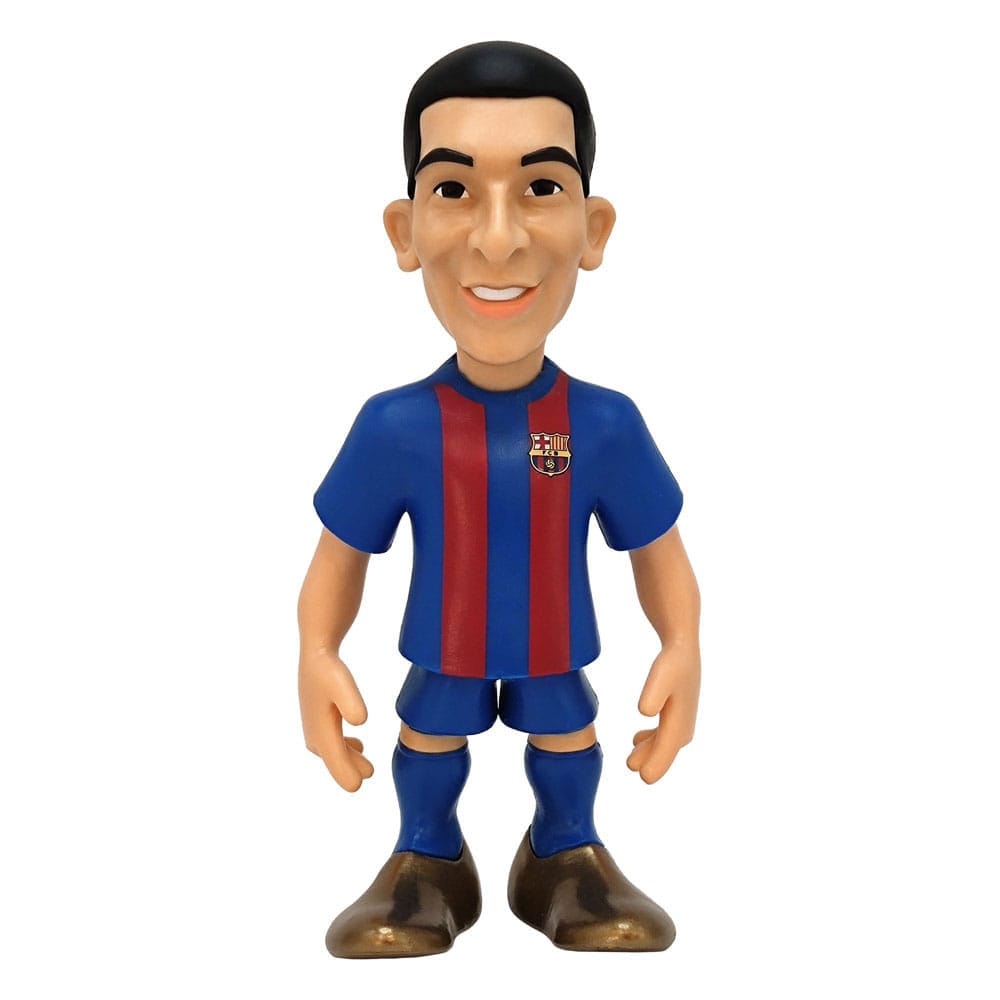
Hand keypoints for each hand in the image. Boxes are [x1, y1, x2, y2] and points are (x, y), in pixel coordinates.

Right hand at [298, 649, 372, 791]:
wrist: (317, 655)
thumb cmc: (329, 670)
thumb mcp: (342, 685)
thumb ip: (351, 703)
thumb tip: (360, 722)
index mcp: (321, 732)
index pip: (336, 761)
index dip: (347, 774)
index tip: (359, 784)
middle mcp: (315, 735)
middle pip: (334, 759)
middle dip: (349, 769)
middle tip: (369, 773)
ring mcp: (315, 728)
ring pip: (332, 751)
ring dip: (347, 759)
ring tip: (366, 765)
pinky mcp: (318, 720)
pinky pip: (330, 742)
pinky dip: (342, 748)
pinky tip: (356, 744)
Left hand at [627, 640, 700, 783]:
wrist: (682, 647)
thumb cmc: (672, 662)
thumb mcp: (661, 676)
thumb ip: (654, 694)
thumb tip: (645, 713)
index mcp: (680, 720)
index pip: (667, 748)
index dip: (656, 763)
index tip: (644, 777)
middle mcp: (684, 723)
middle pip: (666, 747)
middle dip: (652, 760)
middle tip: (632, 767)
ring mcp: (682, 717)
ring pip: (665, 741)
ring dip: (652, 751)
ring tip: (632, 759)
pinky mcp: (676, 710)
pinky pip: (665, 731)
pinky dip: (653, 739)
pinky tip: (639, 738)